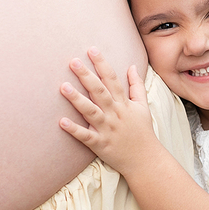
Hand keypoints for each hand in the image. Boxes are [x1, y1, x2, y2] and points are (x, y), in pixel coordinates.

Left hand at [59, 48, 161, 174]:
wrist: (146, 160)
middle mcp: (115, 114)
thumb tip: (132, 66)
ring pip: (91, 111)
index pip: (112, 79)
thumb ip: (137, 86)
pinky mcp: (100, 144)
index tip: (91, 49)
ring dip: (77, 99)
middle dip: (86, 76)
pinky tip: (62, 122)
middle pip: (99, 92)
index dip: (102, 64)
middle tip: (73, 61)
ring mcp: (107, 129)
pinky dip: (74, 130)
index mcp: (123, 103)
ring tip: (63, 87)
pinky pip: (86, 136)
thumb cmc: (143, 132)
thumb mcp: (143, 106)